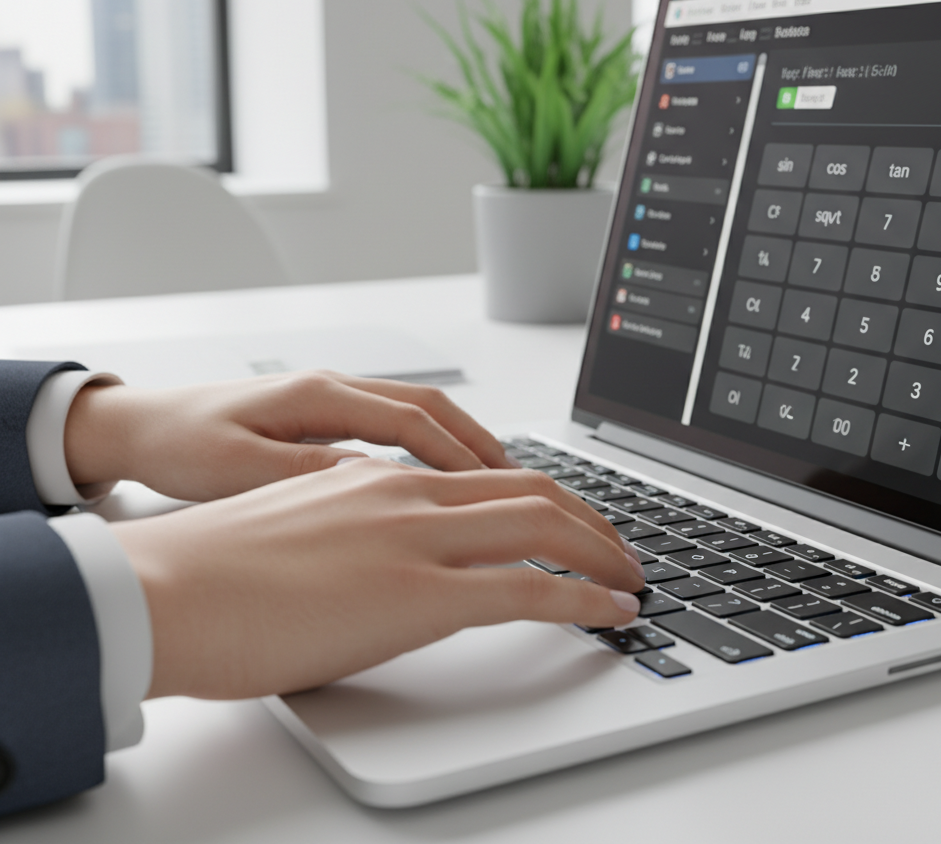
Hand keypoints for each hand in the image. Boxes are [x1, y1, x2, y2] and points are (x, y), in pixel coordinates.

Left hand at [65, 370, 512, 500]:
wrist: (141, 426)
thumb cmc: (182, 444)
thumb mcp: (239, 469)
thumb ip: (308, 473)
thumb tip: (375, 482)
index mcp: (317, 394)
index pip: (412, 420)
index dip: (460, 454)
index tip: (497, 488)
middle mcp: (332, 387)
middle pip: (430, 406)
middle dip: (480, 441)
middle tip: (522, 482)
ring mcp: (330, 398)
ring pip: (418, 412)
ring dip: (461, 442)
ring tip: (500, 480)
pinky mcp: (323, 416)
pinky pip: (395, 425)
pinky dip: (430, 447)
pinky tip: (442, 476)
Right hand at [111, 460, 644, 698]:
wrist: (166, 589)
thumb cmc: (215, 568)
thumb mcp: (300, 526)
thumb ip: (351, 523)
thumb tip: (378, 541)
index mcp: (379, 476)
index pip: (489, 472)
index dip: (543, 495)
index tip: (569, 520)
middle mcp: (409, 493)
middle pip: (533, 489)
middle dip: (591, 519)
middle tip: (619, 547)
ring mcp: (417, 538)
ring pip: (544, 524)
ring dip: (601, 552)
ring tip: (630, 579)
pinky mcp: (419, 594)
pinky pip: (529, 589)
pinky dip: (583, 599)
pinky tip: (610, 613)